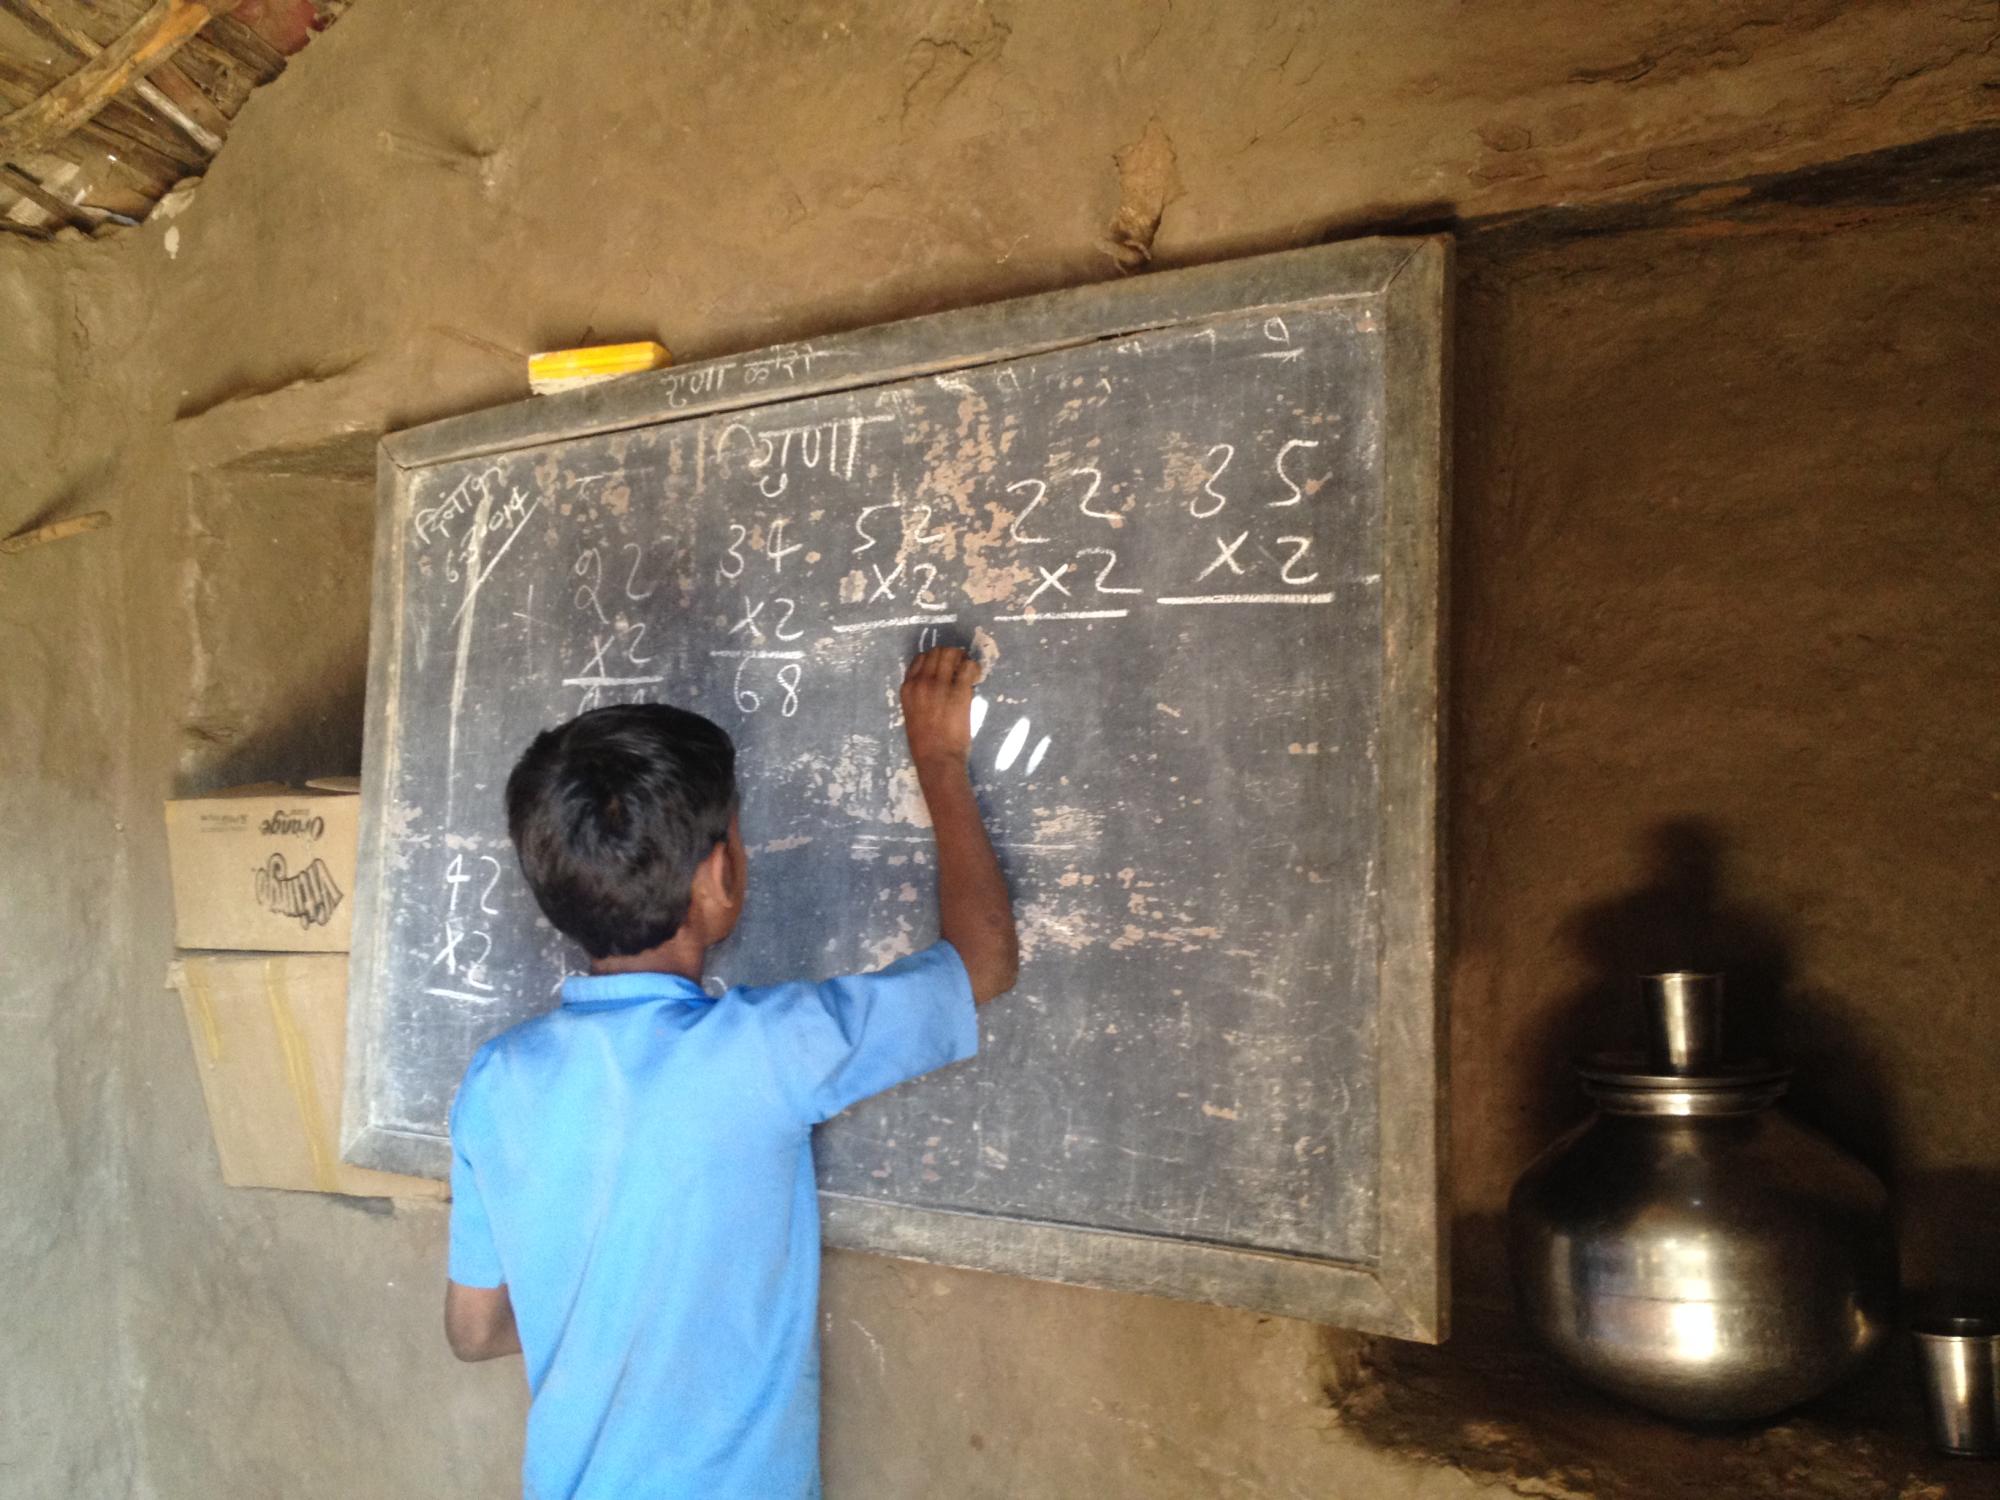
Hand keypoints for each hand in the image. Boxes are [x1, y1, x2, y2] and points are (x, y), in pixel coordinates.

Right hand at [901, 647, 982, 769]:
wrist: (937, 758)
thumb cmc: (925, 743)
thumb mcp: (913, 714)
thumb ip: (920, 696)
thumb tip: (938, 684)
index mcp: (907, 688)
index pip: (920, 659)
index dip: (935, 660)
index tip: (945, 669)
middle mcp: (921, 682)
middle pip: (937, 652)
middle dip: (951, 656)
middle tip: (960, 668)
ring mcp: (939, 685)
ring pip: (951, 653)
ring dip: (963, 659)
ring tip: (969, 672)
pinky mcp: (959, 691)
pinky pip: (967, 667)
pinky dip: (974, 668)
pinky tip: (976, 679)